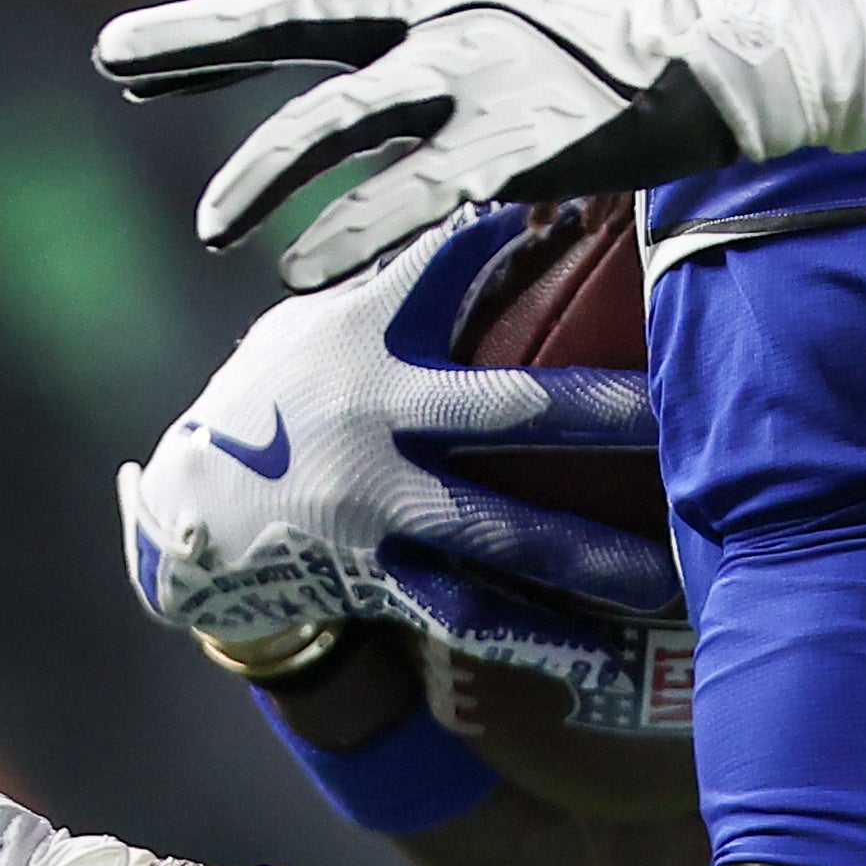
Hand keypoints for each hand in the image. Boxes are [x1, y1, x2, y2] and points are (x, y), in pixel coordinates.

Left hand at [94, 0, 743, 288]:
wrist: (743, 43)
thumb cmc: (632, 29)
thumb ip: (439, 32)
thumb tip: (374, 75)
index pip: (298, 2)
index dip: (207, 31)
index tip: (124, 55)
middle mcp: (446, 5)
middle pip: (296, 24)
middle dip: (196, 44)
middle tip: (113, 63)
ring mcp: (482, 67)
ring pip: (341, 114)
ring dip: (266, 170)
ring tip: (214, 227)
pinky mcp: (526, 133)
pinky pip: (419, 189)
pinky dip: (354, 226)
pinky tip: (298, 266)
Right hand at [117, 206, 691, 728]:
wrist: (185, 521)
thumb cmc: (273, 401)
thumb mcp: (317, 328)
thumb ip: (403, 285)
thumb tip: (506, 212)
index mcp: (363, 348)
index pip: (442, 277)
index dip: (506, 241)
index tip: (590, 207)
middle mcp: (374, 427)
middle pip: (506, 410)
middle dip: (597, 410)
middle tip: (679, 413)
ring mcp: (376, 511)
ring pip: (496, 533)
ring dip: (585, 556)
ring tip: (668, 574)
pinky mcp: (376, 580)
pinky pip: (466, 616)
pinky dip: (533, 640)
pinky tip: (599, 659)